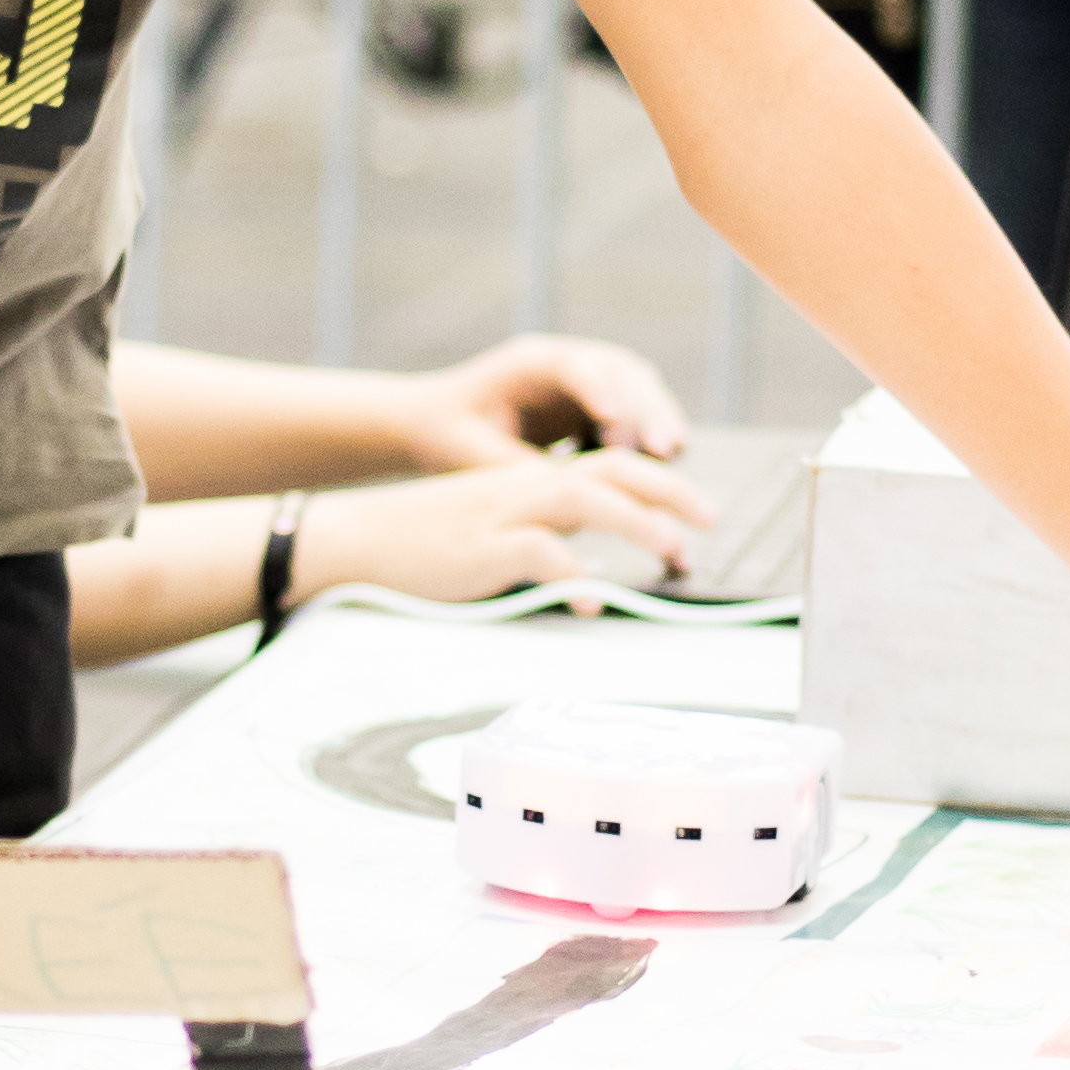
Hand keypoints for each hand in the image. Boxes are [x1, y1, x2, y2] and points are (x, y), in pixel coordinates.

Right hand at [323, 443, 712, 609]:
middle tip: (710, 521)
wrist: (359, 540)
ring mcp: (503, 514)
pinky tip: (594, 603)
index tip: (699, 512)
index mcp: (530, 480)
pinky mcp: (482, 548)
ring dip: (635, 523)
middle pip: (611, 471)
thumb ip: (543, 544)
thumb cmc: (426, 545)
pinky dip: (574, 575)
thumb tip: (591, 579)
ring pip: (583, 498)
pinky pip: (539, 554)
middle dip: (667, 492)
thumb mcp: (494, 534)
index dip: (660, 484)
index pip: (610, 466)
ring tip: (672, 552)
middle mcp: (525, 487)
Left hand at [391, 327, 690, 471]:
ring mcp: (589, 382)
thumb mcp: (474, 452)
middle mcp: (567, 364)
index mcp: (528, 362)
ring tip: (673, 451)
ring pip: (639, 389)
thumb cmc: (449, 434)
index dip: (598, 390)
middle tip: (662, 446)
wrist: (437, 426)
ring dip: (658, 418)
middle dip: (644, 408)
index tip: (615, 421)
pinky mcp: (600, 408)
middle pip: (621, 372)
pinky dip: (654, 433)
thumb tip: (568, 493)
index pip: (573, 366)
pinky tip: (665, 463)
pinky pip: (639, 414)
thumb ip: (520, 468)